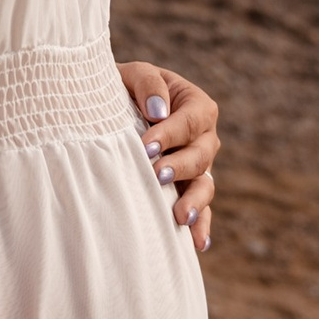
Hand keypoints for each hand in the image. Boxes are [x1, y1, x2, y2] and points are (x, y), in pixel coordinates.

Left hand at [122, 60, 219, 253]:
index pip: (190, 121)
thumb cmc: (124, 87)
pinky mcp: (187, 189)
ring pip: (205, 185)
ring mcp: (198, 167)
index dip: (170, 134)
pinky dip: (201, 226)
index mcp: (196, 105)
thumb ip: (148, 84)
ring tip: (179, 217)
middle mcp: (203, 138)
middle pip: (201, 155)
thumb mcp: (133, 73)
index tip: (146, 147)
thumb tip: (159, 112)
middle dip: (179, 166)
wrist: (113, 109)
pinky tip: (198, 244)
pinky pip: (200, 210)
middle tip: (156, 175)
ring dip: (194, 201)